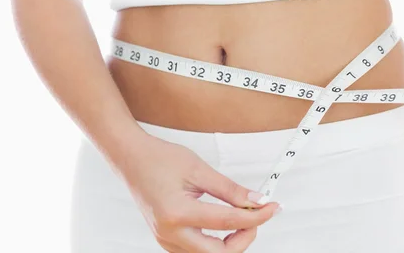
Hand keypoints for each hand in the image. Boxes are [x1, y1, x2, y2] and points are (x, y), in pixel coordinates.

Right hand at [118, 132, 280, 252]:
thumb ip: (230, 189)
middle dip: (243, 239)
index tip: (272, 208)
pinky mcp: (167, 239)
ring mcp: (166, 239)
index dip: (256, 217)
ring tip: (242, 217)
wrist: (131, 160)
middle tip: (256, 217)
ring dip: (230, 242)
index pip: (227, 223)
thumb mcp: (199, 169)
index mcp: (177, 213)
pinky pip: (197, 251)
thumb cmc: (159, 159)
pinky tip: (224, 223)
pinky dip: (216, 241)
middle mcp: (169, 233)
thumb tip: (256, 201)